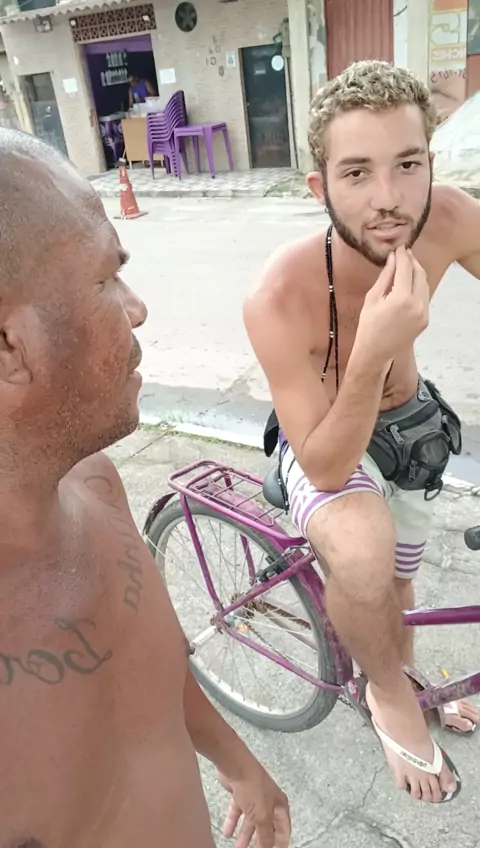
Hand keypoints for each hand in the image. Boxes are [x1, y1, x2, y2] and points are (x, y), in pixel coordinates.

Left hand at [218, 765, 290, 847]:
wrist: (235, 766)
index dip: (279, 845)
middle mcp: (269, 803)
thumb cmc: (254, 789)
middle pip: (266, 828)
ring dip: (245, 836)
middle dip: (260, 842)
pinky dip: (233, 823)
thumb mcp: (262, 816)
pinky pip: (237, 812)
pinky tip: (227, 833)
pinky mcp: (240, 794)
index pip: (283, 831)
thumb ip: (265, 836)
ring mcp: (254, 798)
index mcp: (280, 807)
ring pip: (251, 821)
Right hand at [356, 246, 429, 363]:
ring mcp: (423, 313)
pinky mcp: (425, 320)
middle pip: (419, 274)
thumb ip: (386, 276)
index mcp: (401, 298)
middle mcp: (417, 305)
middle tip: (404, 253)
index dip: (402, 256)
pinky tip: (409, 283)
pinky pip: (424, 297)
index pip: (406, 269)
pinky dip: (418, 286)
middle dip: (412, 262)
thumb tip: (393, 258)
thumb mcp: (373, 298)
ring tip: (407, 265)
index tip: (399, 248)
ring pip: (425, 284)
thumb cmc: (368, 326)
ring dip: (417, 273)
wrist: (375, 352)